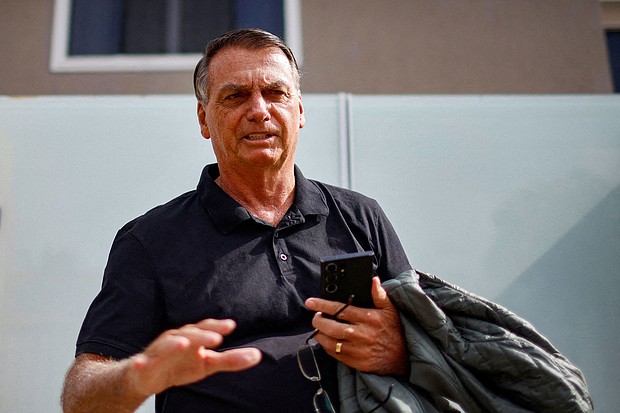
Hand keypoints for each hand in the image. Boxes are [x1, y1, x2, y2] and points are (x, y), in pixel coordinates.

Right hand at [127, 319, 261, 395]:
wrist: (146, 376)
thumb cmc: (180, 365)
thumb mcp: (208, 364)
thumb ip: (231, 359)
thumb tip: (258, 355)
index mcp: (192, 337)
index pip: (206, 328)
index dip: (217, 326)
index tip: (231, 325)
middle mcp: (175, 339)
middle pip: (189, 334)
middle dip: (202, 335)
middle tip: (216, 338)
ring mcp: (158, 352)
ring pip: (165, 345)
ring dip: (173, 344)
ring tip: (183, 344)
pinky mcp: (142, 365)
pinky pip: (141, 363)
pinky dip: (141, 362)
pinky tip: (141, 362)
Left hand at [305, 277, 407, 375]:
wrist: (402, 357)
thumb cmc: (394, 330)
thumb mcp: (390, 309)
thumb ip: (379, 294)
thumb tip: (373, 280)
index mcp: (369, 318)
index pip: (341, 310)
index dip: (323, 305)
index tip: (310, 302)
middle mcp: (362, 334)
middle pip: (331, 327)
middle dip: (318, 320)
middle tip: (315, 316)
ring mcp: (358, 350)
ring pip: (330, 342)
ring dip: (320, 334)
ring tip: (319, 327)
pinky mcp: (356, 362)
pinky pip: (335, 354)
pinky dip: (327, 347)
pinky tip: (327, 340)